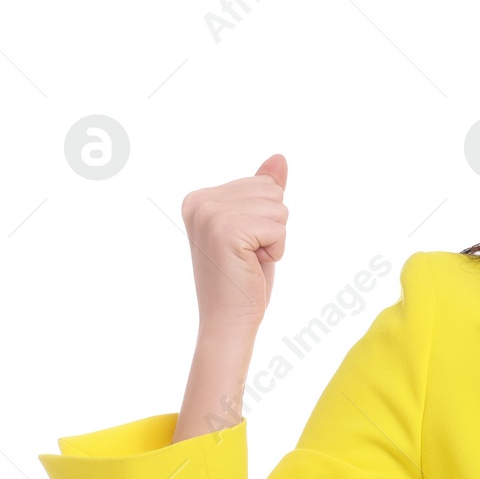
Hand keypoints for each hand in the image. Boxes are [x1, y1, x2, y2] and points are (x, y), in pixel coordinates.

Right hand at [181, 154, 288, 331]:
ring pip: (278, 208)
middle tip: (248, 254)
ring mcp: (210, 214)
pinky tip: (252, 265)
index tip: (242, 244)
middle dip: (272, 225)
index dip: (266, 219)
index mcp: (200, 197)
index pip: (263, 185)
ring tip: (249, 259)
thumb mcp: (257, 226)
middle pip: (272, 192)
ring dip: (274, 238)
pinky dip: (276, 250)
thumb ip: (264, 191)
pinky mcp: (227, 230)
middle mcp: (200, 201)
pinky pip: (279, 228)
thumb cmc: (244, 278)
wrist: (228, 320)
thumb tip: (279, 158)